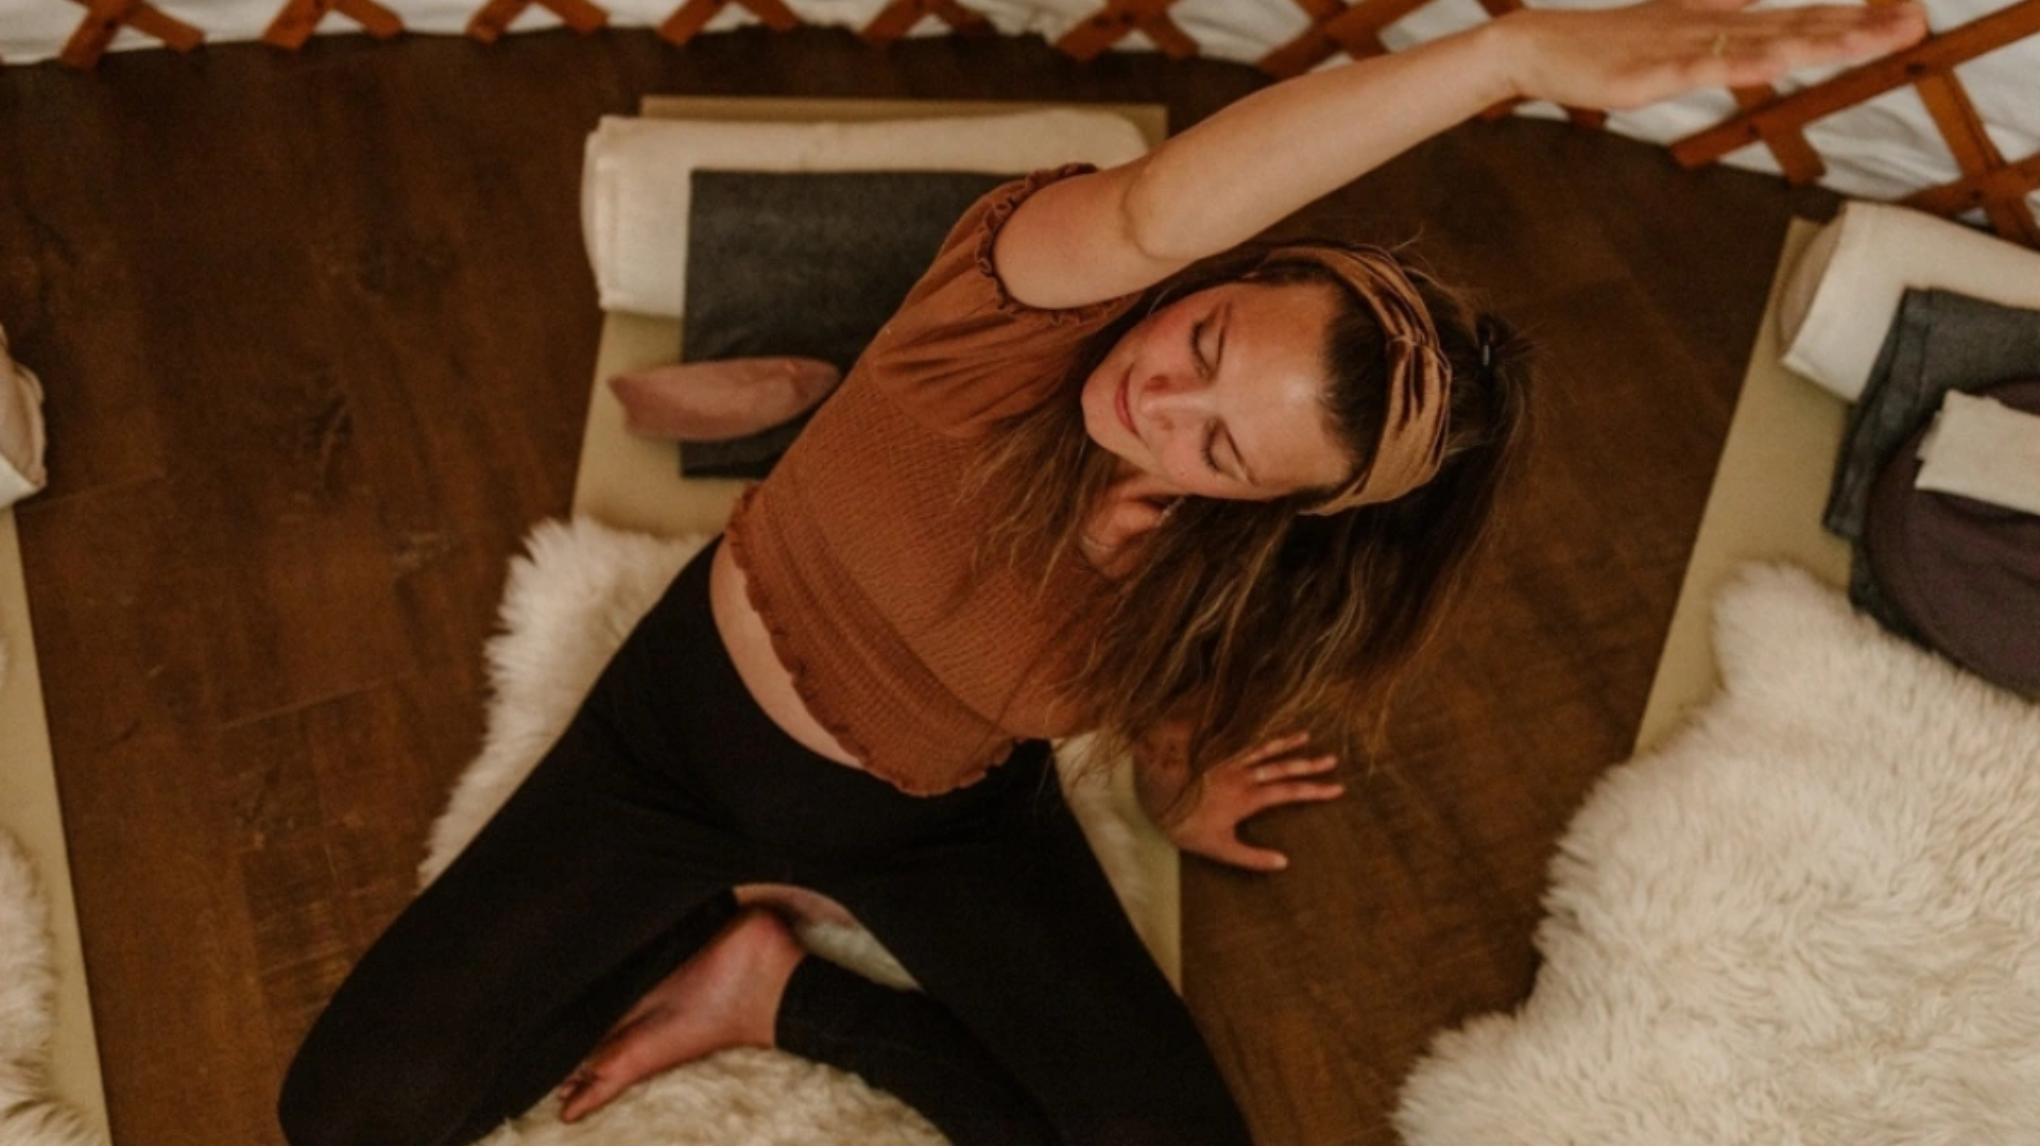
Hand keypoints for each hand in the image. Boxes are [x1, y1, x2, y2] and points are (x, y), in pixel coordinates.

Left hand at [1136, 730, 1344, 872]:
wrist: (1155, 793)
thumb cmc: (1185, 825)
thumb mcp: (1219, 849)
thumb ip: (1251, 857)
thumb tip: (1283, 863)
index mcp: (1249, 798)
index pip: (1290, 792)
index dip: (1315, 790)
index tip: (1337, 788)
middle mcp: (1244, 775)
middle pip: (1283, 767)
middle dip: (1309, 764)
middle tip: (1333, 760)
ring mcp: (1229, 761)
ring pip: (1264, 749)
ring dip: (1286, 743)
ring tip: (1306, 736)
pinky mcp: (1215, 752)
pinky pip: (1242, 741)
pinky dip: (1257, 734)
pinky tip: (1266, 730)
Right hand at [1494, 0, 1928, 110]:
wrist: (1540, 46)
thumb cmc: (1606, 43)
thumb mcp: (1676, 30)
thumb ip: (1725, 19)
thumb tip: (1764, 16)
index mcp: (1721, 22)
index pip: (1799, 19)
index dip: (1853, 18)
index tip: (1907, 17)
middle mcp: (1712, 27)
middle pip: (1795, 26)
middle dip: (1858, 26)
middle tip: (1914, 22)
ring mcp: (1683, 46)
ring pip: (1762, 43)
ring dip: (1820, 40)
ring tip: (1870, 39)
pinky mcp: (1652, 71)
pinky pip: (1704, 66)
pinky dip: (1745, 60)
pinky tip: (1779, 60)